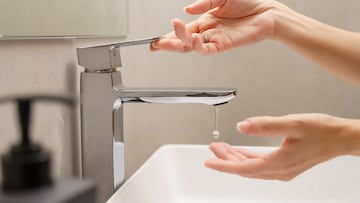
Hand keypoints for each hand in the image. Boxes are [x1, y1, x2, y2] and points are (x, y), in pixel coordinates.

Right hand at [151, 0, 277, 54]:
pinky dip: (195, 45)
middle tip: (154, 45)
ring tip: (166, 40)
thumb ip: (203, 3)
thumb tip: (187, 9)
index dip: (169, 35)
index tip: (155, 40)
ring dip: (177, 43)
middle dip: (167, 44)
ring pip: (191, 46)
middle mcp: (208, 32)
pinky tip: (189, 39)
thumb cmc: (248, 4)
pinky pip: (205, 48)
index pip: (183, 30)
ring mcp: (215, 40)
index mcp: (205, 21)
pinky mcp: (223, 46)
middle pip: (183, 41)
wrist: (267, 12)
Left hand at [205, 114, 359, 180]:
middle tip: (213, 148)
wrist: (342, 138)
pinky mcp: (286, 166)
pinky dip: (247, 158)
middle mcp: (280, 171)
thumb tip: (242, 126)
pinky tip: (241, 152)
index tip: (209, 162)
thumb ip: (264, 125)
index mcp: (279, 163)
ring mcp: (283, 170)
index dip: (224, 165)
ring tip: (223, 147)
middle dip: (226, 159)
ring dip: (236, 158)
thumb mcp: (292, 123)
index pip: (243, 167)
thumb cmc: (322, 131)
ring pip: (252, 167)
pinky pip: (260, 165)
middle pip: (245, 168)